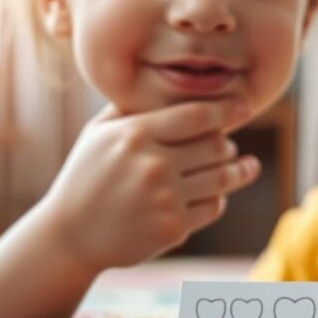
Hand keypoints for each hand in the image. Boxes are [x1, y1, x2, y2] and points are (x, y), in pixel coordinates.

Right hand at [39, 99, 260, 269]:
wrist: (69, 235)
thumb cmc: (85, 177)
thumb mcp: (97, 134)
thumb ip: (131, 108)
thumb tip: (165, 82)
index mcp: (135, 135)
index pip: (197, 116)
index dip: (227, 109)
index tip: (244, 107)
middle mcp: (153, 165)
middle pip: (217, 145)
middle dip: (228, 144)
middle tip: (229, 145)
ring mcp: (165, 198)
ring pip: (223, 177)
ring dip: (239, 171)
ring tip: (248, 166)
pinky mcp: (172, 227)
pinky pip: (213, 207)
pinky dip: (217, 199)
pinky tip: (214, 194)